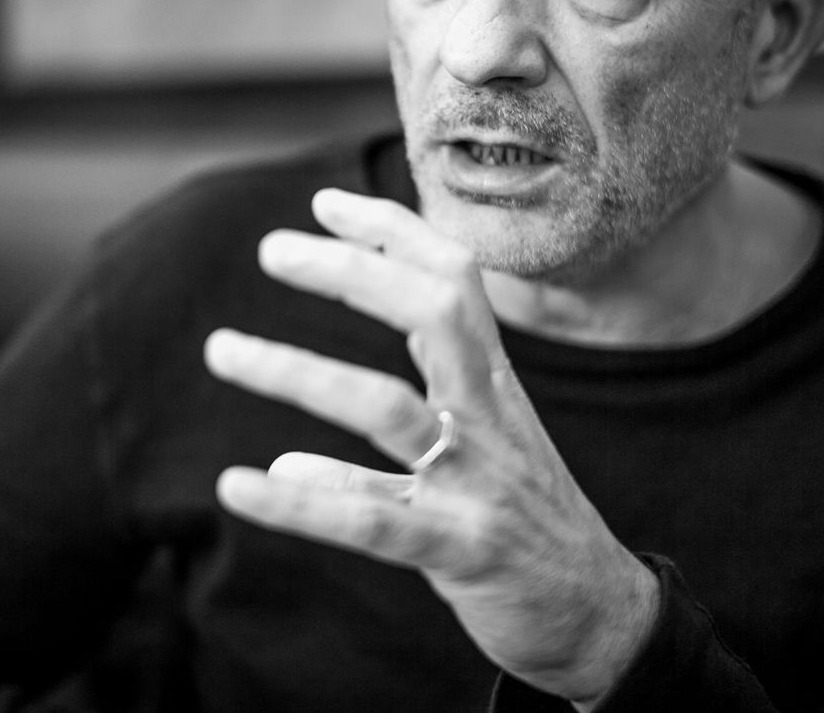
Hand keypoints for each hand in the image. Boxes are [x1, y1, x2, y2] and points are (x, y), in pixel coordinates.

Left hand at [205, 188, 657, 708]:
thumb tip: (312, 410)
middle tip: (269, 249)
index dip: (393, 231)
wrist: (601, 619)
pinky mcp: (459, 549)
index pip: (453, 279)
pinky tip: (239, 485)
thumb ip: (425, 394)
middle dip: (351, 271)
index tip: (325, 204)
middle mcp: (489, 416)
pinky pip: (370, 517)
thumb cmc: (527, 517)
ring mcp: (476, 481)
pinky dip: (302, 499)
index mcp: (495, 383)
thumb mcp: (491, 434)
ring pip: (387, 408)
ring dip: (298, 371)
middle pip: (430, 313)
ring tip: (222, 348)